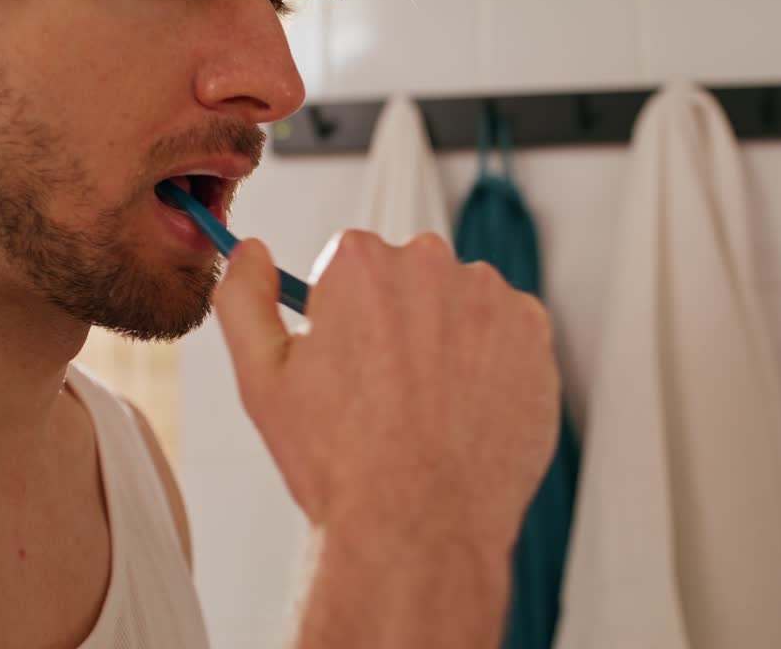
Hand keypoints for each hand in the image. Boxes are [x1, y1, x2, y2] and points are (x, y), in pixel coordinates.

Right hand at [213, 232, 560, 549]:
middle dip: (400, 319)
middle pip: (411, 276)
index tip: (350, 355)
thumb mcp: (264, 379)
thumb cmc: (343, 464)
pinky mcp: (535, 334)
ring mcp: (490, 298)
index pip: (353, 262)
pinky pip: (509, 333)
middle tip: (387, 388)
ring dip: (449, 337)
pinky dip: (493, 362)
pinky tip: (467, 409)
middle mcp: (431, 265)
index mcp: (361, 264)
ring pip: (462, 303)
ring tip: (428, 406)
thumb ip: (245, 298)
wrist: (419, 525)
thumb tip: (250, 254)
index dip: (347, 314)